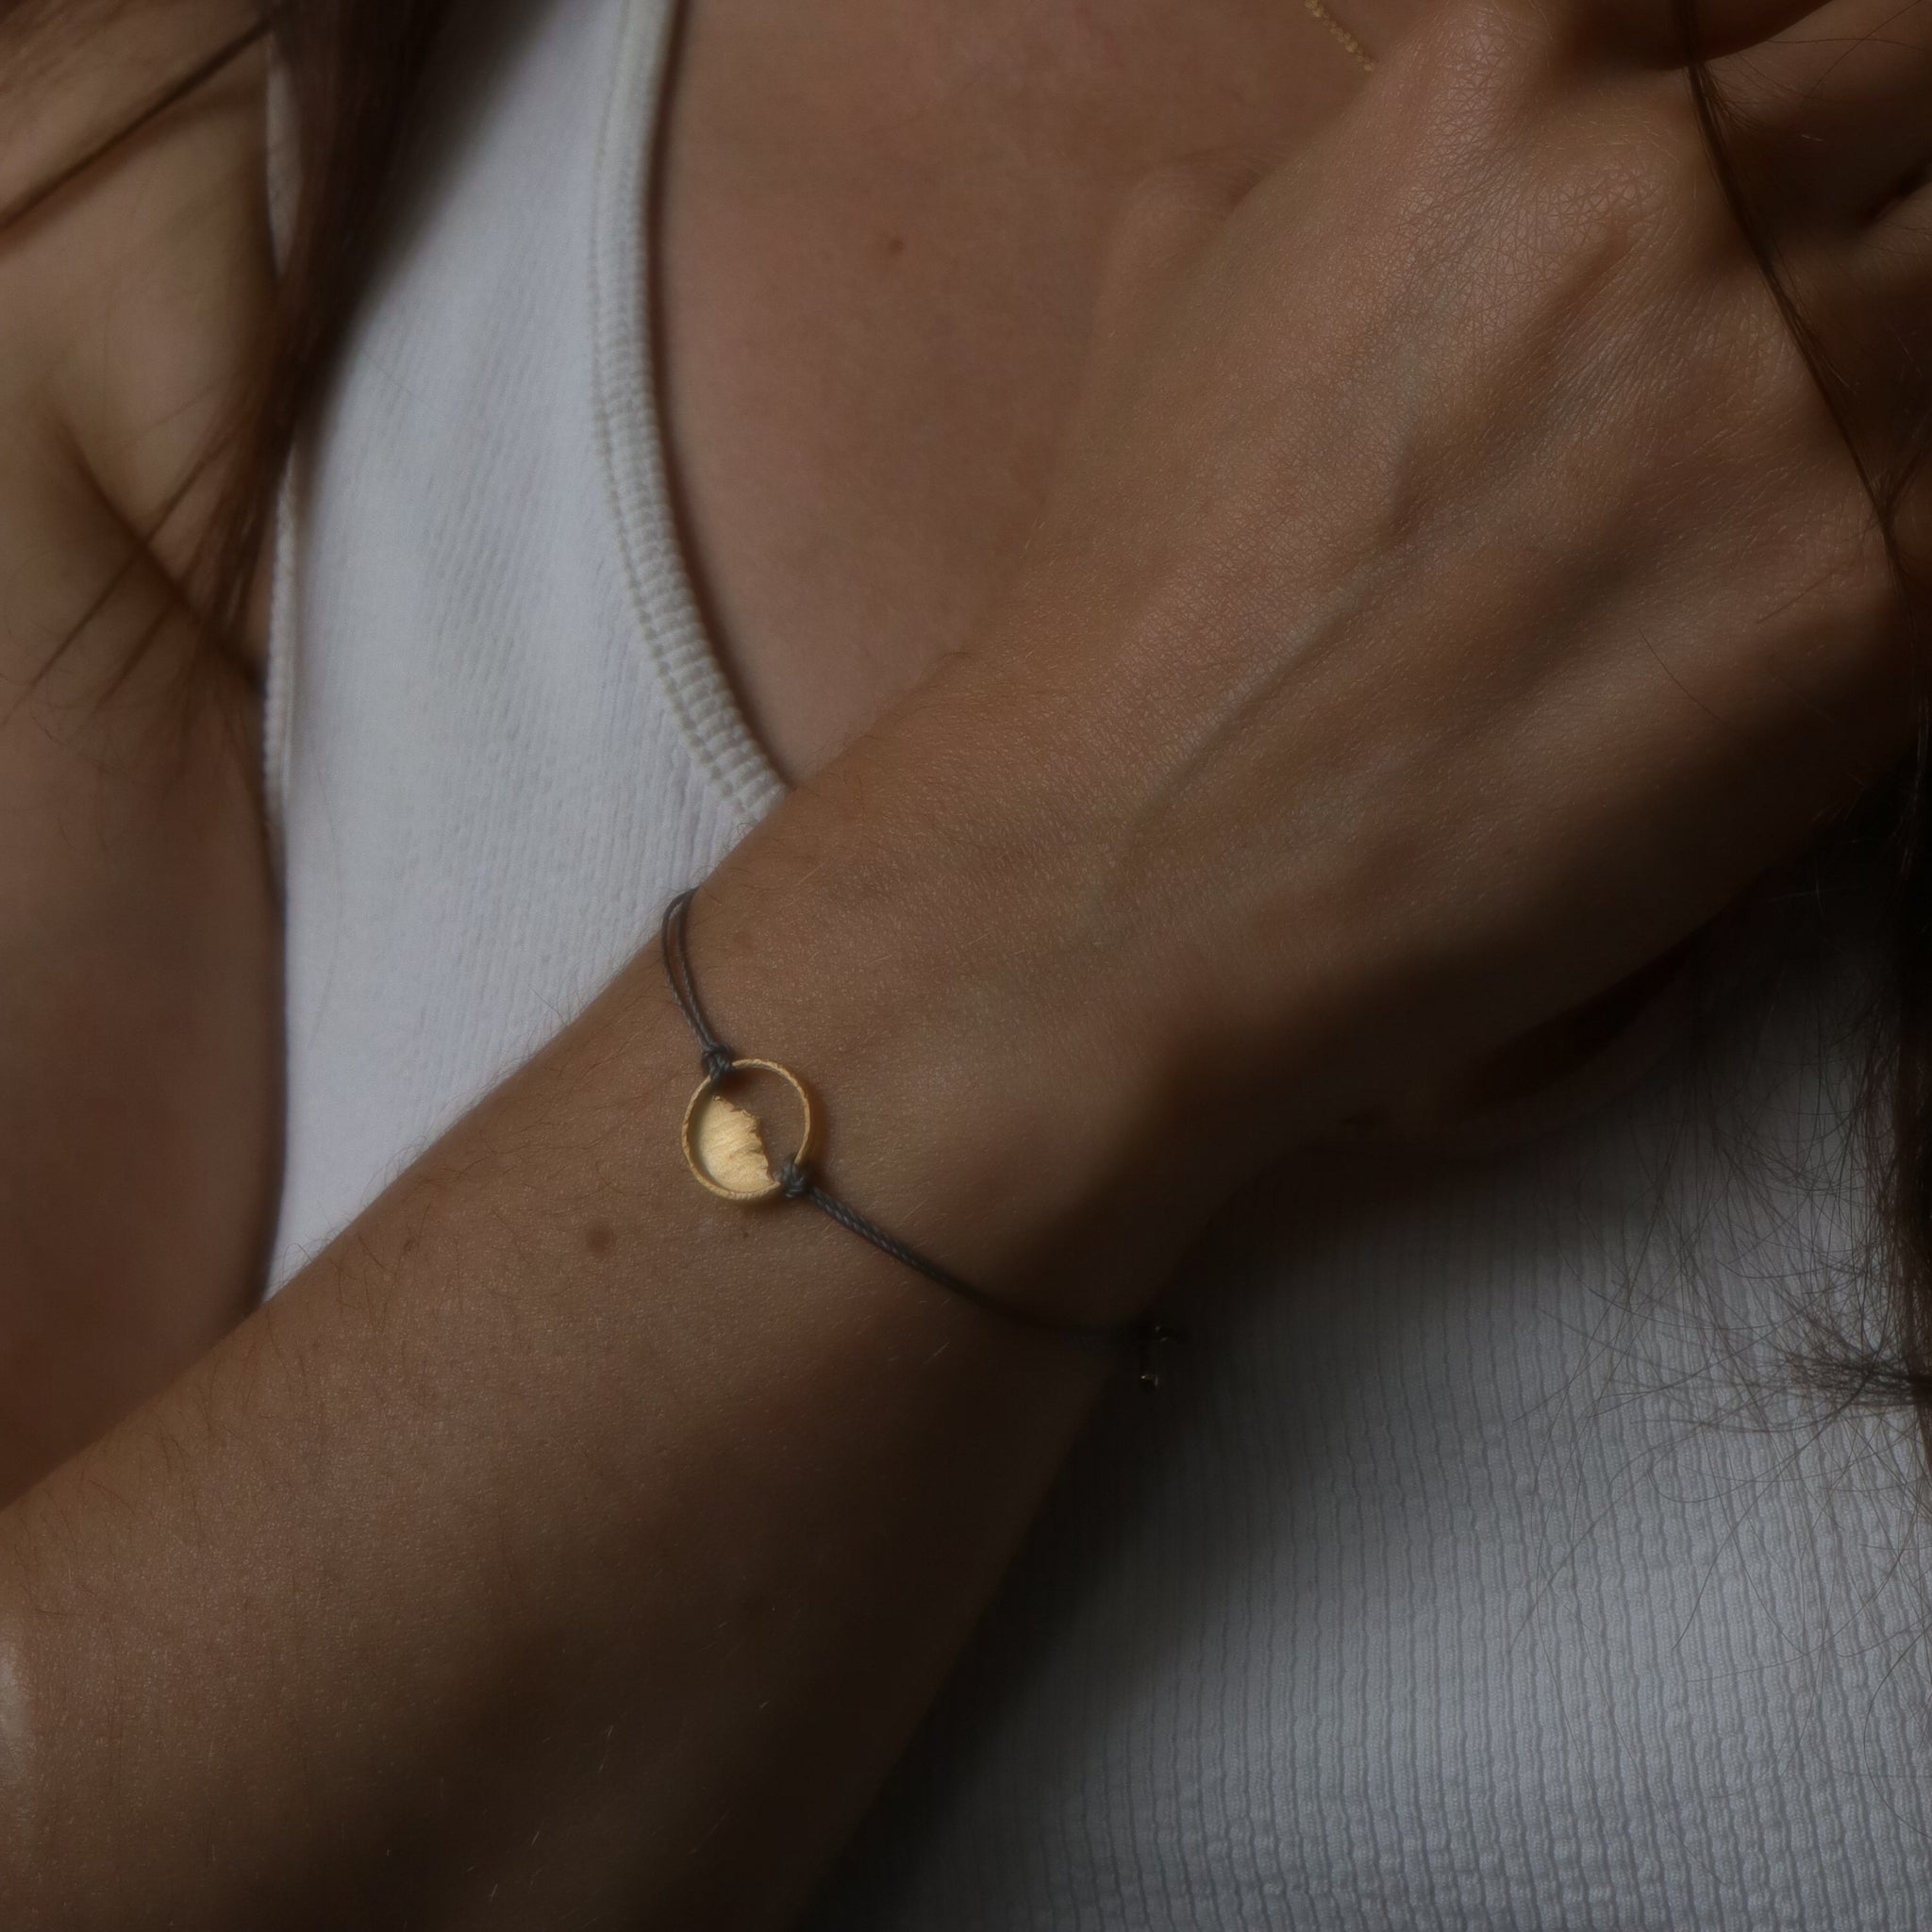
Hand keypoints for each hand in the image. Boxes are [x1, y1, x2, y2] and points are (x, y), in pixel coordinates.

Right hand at [890, 0, 1927, 1157]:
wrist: (1128, 877)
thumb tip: (1398, 159)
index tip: (1768, 190)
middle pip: (1930, 92)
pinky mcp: (1876, 604)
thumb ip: (1343, 170)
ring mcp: (1796, 389)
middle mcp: (1676, 188)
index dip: (1780, 93)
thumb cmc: (1131, 609)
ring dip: (1885, 388)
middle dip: (1874, 209)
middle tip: (1772, 357)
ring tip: (1737, 511)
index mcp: (1508, 65)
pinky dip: (1892, 547)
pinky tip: (1756, 619)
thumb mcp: (1180, 298)